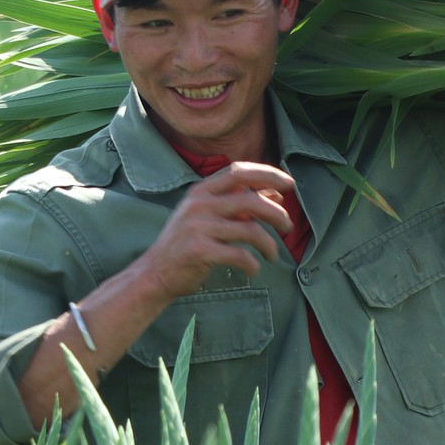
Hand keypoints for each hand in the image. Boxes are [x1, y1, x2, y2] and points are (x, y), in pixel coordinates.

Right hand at [133, 163, 296, 302]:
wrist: (155, 273)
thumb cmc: (186, 243)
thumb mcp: (208, 216)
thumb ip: (240, 203)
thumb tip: (276, 193)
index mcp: (200, 191)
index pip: (239, 171)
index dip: (268, 174)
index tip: (289, 184)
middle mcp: (199, 204)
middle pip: (251, 200)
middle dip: (277, 213)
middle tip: (288, 227)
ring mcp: (198, 227)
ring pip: (250, 230)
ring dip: (269, 244)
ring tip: (272, 255)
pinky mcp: (200, 251)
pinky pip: (240, 255)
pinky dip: (253, 264)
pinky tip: (253, 269)